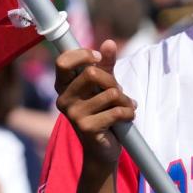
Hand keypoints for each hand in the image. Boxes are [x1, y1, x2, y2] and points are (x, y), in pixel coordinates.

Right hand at [54, 39, 135, 167]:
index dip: (82, 55)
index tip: (98, 58)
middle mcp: (63, 100)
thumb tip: (108, 43)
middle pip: (91, 73)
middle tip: (119, 92)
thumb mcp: (103, 85)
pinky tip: (128, 117)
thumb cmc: (102, 112)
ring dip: (125, 100)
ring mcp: (73, 115)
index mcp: (63, 87)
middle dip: (112, 81)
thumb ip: (105, 65)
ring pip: (110, 93)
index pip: (63, 61)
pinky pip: (117, 111)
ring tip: (126, 107)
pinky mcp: (87, 128)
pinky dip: (129, 113)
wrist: (102, 149)